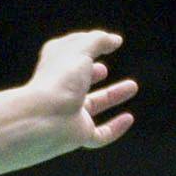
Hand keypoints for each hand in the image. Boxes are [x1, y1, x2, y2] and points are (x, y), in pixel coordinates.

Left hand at [29, 30, 136, 150]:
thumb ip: (98, 40)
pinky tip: (129, 118)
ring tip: (133, 86)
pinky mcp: (78, 134)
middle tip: (104, 69)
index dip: (82, 49)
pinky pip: (100, 135)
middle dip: (93, 75)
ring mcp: (69, 114)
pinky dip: (115, 128)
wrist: (43, 119)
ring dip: (112, 96)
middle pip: (77, 82)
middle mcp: (60, 91)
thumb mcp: (80, 50)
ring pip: (92, 106)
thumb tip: (115, 40)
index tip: (105, 43)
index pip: (66, 56)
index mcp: (54, 69)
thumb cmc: (57, 81)